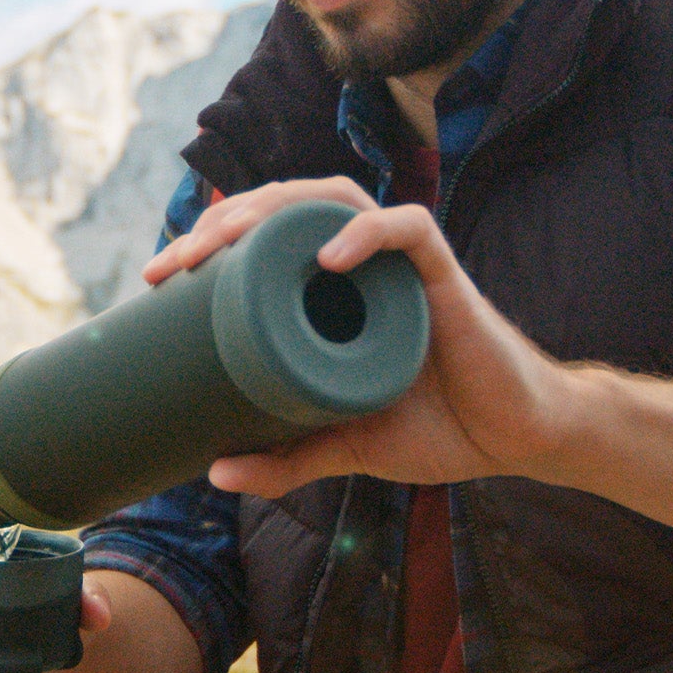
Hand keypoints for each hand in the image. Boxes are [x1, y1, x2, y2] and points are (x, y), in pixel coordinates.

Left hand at [142, 177, 584, 497]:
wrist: (515, 441)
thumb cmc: (439, 428)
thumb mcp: (347, 445)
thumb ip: (287, 458)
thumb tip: (214, 474)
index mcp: (337, 288)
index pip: (266, 237)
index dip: (208, 242)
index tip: (157, 279)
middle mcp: (366, 262)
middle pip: (287, 206)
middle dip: (221, 222)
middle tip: (171, 265)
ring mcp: (405, 264)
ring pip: (336, 198)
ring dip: (274, 210)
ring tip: (224, 244)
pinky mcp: (446, 277)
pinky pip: (409, 230)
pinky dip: (367, 235)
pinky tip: (326, 257)